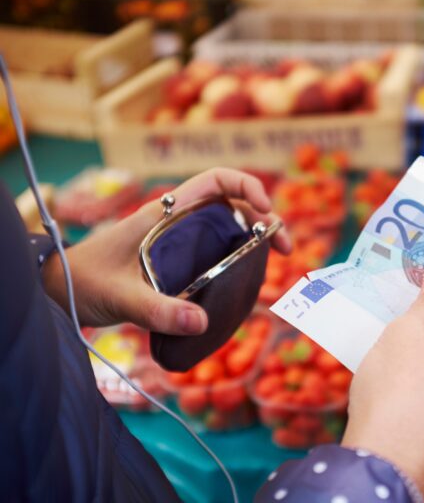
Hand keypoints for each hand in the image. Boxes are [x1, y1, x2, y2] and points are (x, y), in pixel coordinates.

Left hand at [43, 168, 290, 334]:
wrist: (58, 290)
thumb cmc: (83, 282)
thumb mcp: (120, 295)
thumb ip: (158, 310)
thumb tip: (203, 324)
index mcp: (165, 213)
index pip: (216, 180)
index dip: (247, 186)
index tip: (265, 211)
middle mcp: (178, 223)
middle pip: (234, 206)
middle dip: (266, 220)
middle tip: (285, 249)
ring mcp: (181, 243)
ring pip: (229, 231)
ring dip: (256, 241)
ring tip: (273, 264)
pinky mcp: (180, 264)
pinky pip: (218, 255)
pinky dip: (239, 262)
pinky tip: (245, 283)